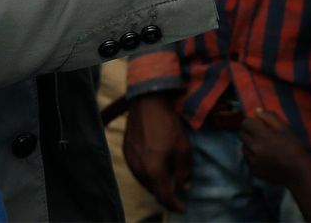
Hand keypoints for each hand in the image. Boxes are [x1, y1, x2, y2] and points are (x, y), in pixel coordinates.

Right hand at [123, 91, 191, 213]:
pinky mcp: (126, 152)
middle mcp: (139, 170)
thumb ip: (183, 170)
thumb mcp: (183, 148)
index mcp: (154, 171)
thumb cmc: (167, 124)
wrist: (147, 103)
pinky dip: (147, 173)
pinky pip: (138, 170)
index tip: (183, 208)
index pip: (164, 197)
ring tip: (167, 177)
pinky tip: (155, 165)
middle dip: (166, 193)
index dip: (175, 205)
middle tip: (177, 191)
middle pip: (153, 190)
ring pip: (144, 181)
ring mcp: (130, 162)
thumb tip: (184, 186)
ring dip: (156, 183)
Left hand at [240, 108, 310, 191]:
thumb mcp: (286, 128)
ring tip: (263, 146)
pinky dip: (253, 156)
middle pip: (241, 134)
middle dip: (249, 131)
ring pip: (244, 147)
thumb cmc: (295, 148)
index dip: (251, 121)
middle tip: (260, 134)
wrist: (299, 172)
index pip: (245, 123)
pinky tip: (264, 157)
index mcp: (261, 135)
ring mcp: (253, 161)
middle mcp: (254, 148)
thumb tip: (257, 111)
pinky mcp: (254, 171)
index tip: (258, 123)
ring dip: (250, 144)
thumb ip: (270, 117)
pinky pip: (248, 159)